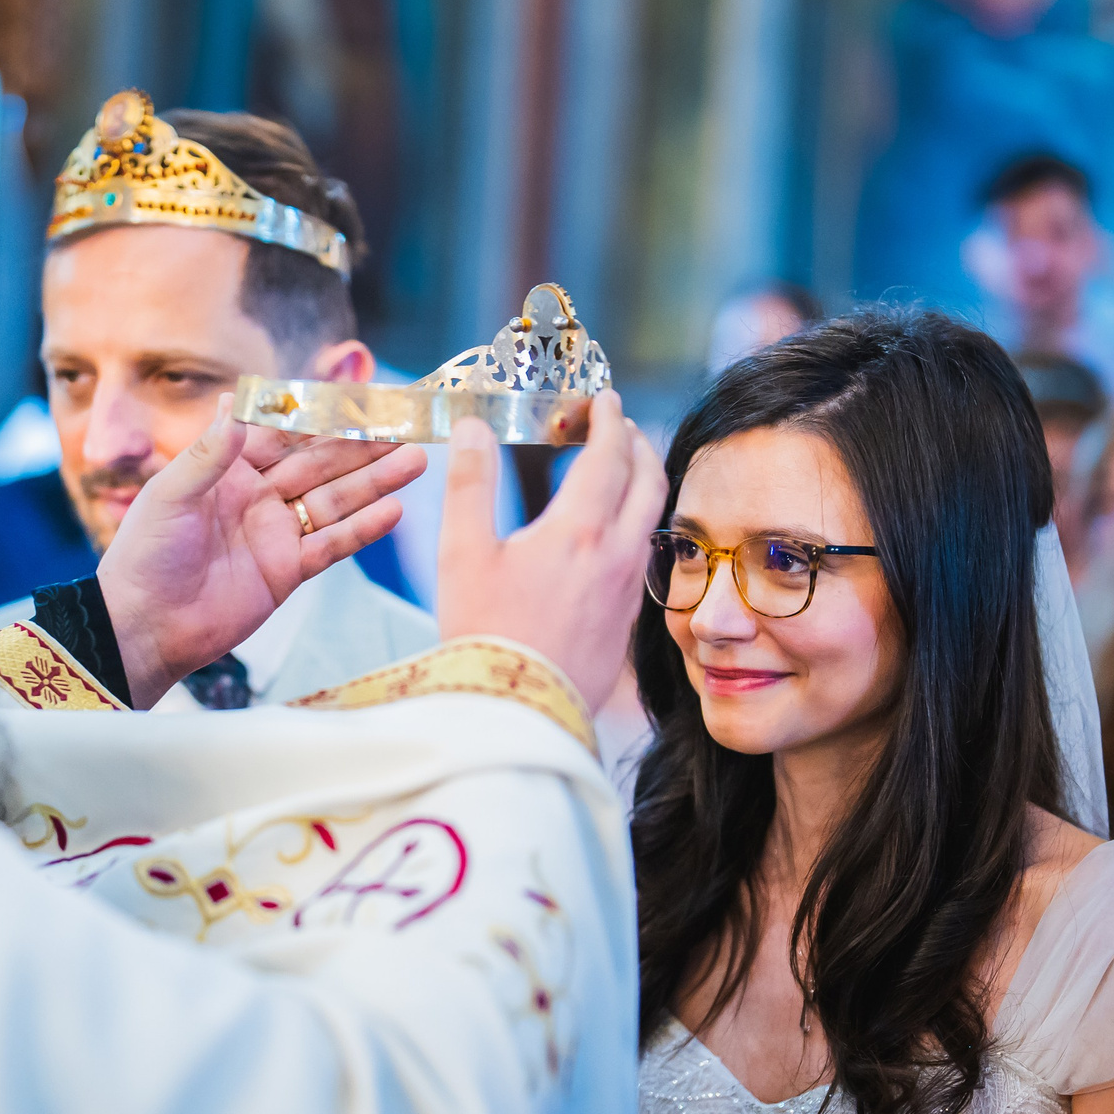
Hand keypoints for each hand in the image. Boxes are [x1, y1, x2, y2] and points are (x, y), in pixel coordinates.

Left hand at [95, 394, 425, 707]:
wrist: (145, 626)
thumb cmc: (145, 556)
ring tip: (417, 461)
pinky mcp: (287, 571)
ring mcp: (276, 533)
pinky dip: (362, 530)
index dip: (325, 412)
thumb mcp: (170, 496)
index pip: (286, 431)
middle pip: (321, 463)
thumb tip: (234, 401)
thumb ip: (209, 453)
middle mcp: (258, 494)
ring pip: (336, 500)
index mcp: (229, 467)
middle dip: (364, 444)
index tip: (363, 392)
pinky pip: (332, 545)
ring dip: (376, 482)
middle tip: (409, 423)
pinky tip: (394, 511)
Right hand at [434, 388, 665, 710]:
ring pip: (652, 520)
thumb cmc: (484, 633)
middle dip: (638, 443)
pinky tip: (612, 536)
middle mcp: (616, 554)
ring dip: (643, 484)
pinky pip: (644, 558)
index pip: (609, 454)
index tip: (604, 399)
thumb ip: (470, 483)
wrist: (517, 713)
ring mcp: (627, 590)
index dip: (608, 419)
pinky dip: (636, 526)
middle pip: (649, 480)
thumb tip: (474, 427)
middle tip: (620, 426)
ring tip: (621, 473)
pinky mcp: (625, 622)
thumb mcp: (461, 553)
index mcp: (579, 529)